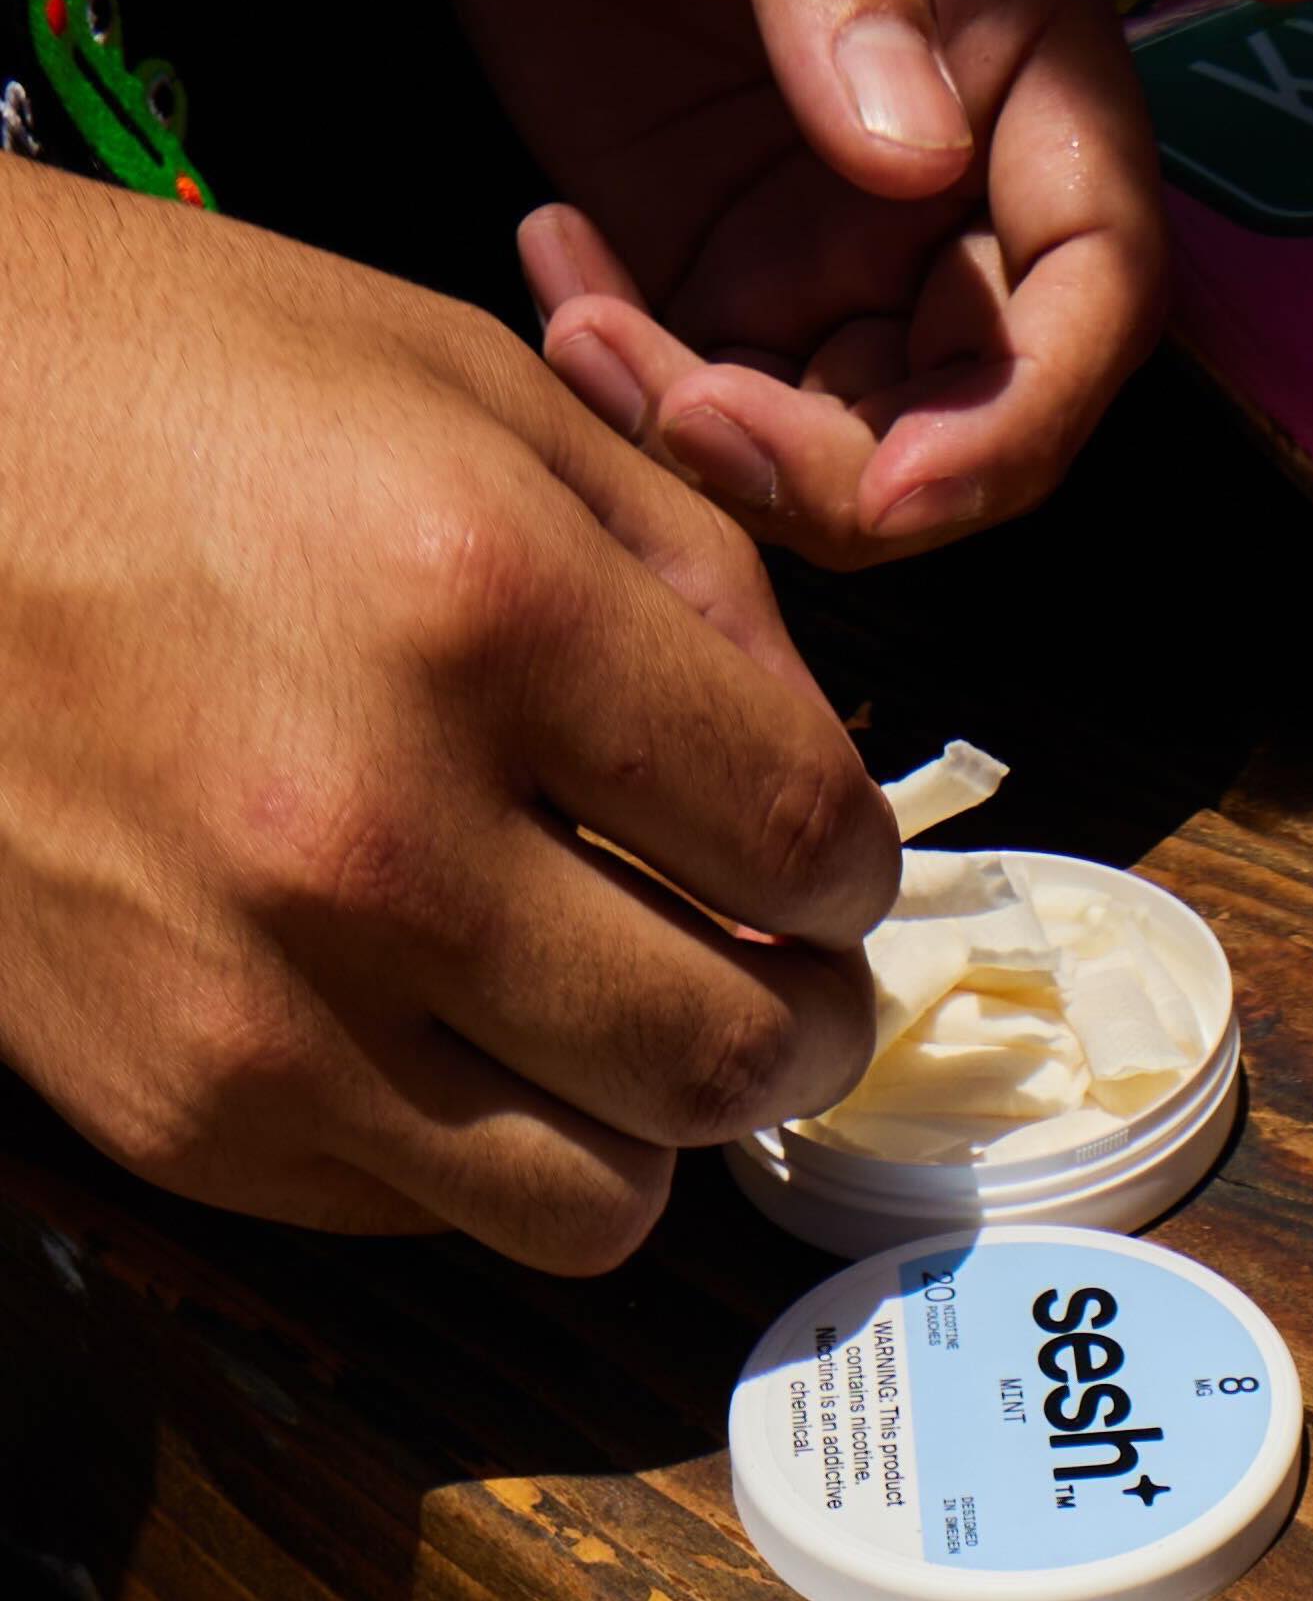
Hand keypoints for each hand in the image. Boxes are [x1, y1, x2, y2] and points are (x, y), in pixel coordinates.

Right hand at [0, 167, 894, 1270]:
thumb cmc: (171, 388)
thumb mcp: (476, 387)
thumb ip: (697, 573)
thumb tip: (821, 764)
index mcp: (489, 610)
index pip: (807, 841)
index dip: (857, 868)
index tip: (832, 861)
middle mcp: (378, 833)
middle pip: (730, 1055)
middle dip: (804, 1022)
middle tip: (786, 972)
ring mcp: (260, 996)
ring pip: (596, 1201)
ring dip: (649, 1117)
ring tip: (626, 1012)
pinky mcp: (168, 1103)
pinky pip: (423, 1213)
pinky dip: (484, 1140)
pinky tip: (456, 1018)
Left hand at [420, 0, 1167, 565]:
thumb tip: (913, 151)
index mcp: (1022, 24)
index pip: (1098, 277)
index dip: (1026, 414)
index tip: (899, 488)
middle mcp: (957, 144)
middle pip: (976, 401)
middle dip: (849, 469)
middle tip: (676, 411)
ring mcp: (833, 205)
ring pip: (844, 424)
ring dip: (723, 440)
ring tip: (577, 315)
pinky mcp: (714, 229)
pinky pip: (708, 376)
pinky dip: (631, 376)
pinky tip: (546, 249)